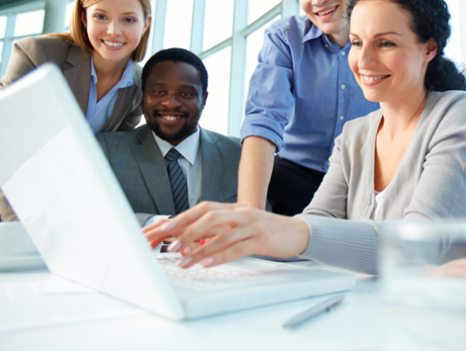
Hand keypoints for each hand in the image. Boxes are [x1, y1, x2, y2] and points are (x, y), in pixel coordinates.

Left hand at [143, 202, 310, 268]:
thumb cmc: (264, 232)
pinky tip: (207, 264)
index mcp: (232, 209)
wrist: (296, 232)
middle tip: (169, 244)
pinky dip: (219, 256)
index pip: (201, 209)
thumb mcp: (240, 226)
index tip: (161, 229)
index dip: (181, 218)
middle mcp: (240, 213)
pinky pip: (237, 247)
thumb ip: (218, 231)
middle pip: (208, 216)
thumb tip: (190, 241)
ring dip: (200, 248)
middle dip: (186, 230)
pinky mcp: (261, 239)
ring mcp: (251, 225)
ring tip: (184, 261)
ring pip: (221, 234)